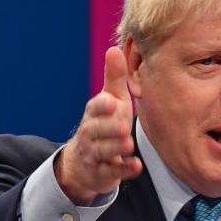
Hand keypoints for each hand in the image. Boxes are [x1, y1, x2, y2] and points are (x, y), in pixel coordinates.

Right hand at [55, 47, 142, 205]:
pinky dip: (123, 169)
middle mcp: (91, 133)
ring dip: (115, 148)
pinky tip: (136, 166)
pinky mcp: (103, 172)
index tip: (111, 102)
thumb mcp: (110, 100)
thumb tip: (115, 48)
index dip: (102, 106)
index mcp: (94, 114)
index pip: (95, 108)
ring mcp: (95, 154)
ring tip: (128, 144)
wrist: (85, 161)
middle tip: (122, 126)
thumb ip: (114, 78)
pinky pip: (112, 172)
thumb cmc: (104, 124)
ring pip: (102, 151)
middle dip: (108, 128)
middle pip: (96, 131)